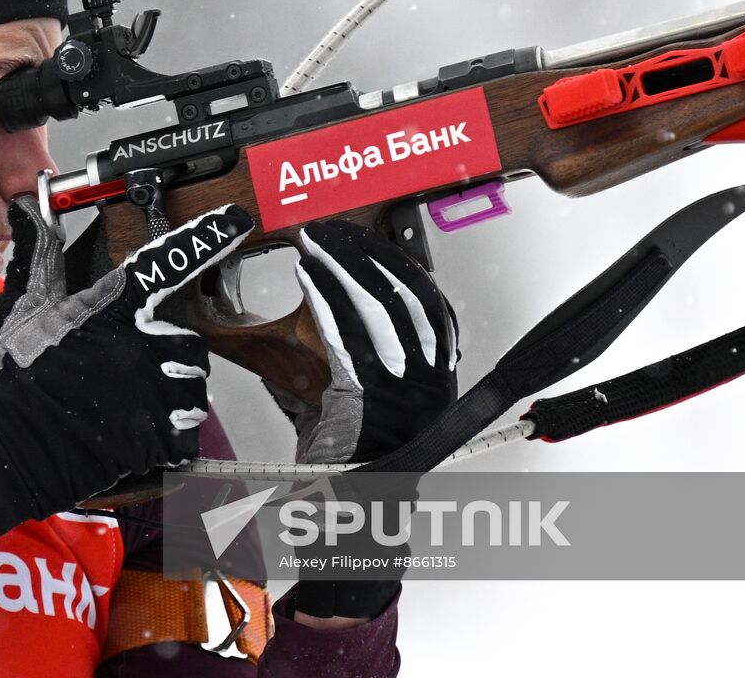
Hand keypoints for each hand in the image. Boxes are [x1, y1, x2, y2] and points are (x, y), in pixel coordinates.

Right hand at [0, 195, 252, 536]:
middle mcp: (143, 343)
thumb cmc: (14, 375)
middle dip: (167, 350)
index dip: (204, 237)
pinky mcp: (158, 435)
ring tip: (130, 399)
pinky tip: (139, 431)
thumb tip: (32, 212)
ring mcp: (155, 391)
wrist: (8, 442)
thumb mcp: (25, 307)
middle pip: (187, 337)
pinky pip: (187, 430)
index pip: (168, 262)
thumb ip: (41, 256)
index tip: (235, 220)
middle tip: (127, 364)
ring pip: (192, 384)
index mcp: (114, 306)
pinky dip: (171, 434)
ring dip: (172, 391)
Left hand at [276, 220, 457, 464]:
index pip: (428, 304)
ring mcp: (404, 388)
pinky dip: (325, 300)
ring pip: (378, 309)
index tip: (370, 241)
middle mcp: (429, 380)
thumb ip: (357, 359)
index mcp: (436, 379)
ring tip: (315, 246)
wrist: (350, 510)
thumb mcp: (367, 403)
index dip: (397, 265)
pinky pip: (346, 335)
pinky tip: (308, 277)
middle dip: (366, 256)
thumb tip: (325, 310)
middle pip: (405, 296)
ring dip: (341, 268)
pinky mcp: (370, 396)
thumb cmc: (354, 463)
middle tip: (333, 233)